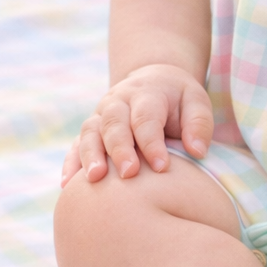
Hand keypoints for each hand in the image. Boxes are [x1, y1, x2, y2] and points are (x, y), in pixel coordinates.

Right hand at [61, 64, 213, 186]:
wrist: (153, 81)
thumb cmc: (179, 100)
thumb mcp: (197, 102)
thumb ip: (199, 124)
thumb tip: (197, 152)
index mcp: (146, 93)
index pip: (146, 118)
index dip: (152, 143)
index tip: (162, 167)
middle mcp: (118, 101)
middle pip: (114, 124)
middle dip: (120, 149)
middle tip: (129, 174)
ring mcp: (100, 115)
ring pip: (90, 133)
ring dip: (91, 156)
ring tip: (95, 179)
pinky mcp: (90, 130)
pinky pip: (76, 145)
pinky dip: (71, 163)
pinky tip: (68, 185)